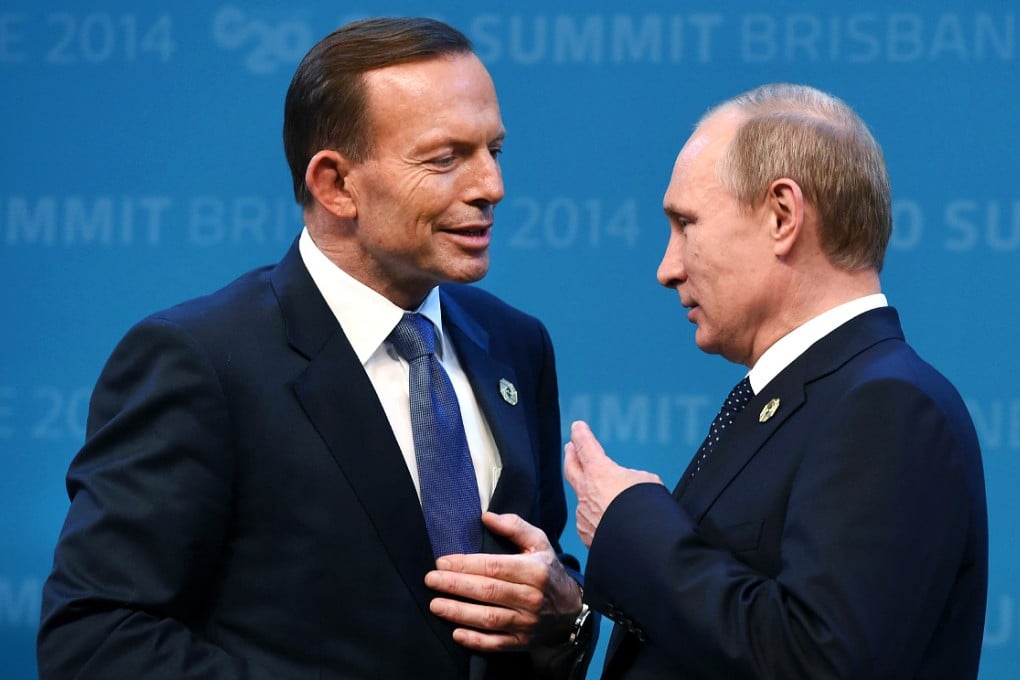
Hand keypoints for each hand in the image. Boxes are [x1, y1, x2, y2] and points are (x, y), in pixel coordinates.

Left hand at [424, 512, 582, 650]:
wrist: (571, 609)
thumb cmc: (548, 570)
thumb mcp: (539, 542)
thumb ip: (514, 526)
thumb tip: (486, 516)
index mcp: (534, 570)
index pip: (494, 567)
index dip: (466, 565)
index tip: (441, 562)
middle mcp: (531, 597)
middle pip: (488, 591)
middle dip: (456, 586)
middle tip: (430, 581)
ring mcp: (527, 622)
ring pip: (489, 618)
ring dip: (459, 612)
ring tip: (436, 605)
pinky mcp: (522, 642)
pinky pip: (497, 643)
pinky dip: (476, 640)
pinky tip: (456, 633)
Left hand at [564, 420, 663, 546]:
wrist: (639, 545)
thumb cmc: (646, 509)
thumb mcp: (647, 481)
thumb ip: (631, 478)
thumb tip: (623, 488)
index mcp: (599, 471)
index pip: (585, 445)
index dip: (581, 434)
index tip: (577, 426)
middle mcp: (586, 491)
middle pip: (571, 467)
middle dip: (571, 455)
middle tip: (570, 447)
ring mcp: (583, 514)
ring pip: (583, 498)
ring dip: (589, 492)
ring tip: (602, 492)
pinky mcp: (586, 534)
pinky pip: (589, 520)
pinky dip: (597, 517)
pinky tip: (608, 521)